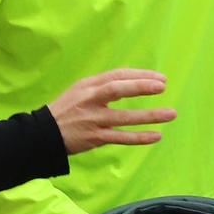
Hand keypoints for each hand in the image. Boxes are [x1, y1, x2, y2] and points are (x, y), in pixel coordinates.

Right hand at [47, 69, 175, 153]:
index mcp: (87, 86)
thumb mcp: (79, 91)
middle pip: (117, 89)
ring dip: (149, 115)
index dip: (139, 75)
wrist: (43, 133)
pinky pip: (121, 138)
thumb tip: (133, 82)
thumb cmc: (66, 110)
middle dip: (141, 86)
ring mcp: (92, 120)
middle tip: (163, 86)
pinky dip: (139, 137)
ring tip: (171, 114)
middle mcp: (89, 100)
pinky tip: (156, 136)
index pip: (116, 76)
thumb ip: (102, 87)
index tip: (160, 79)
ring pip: (124, 117)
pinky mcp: (94, 138)